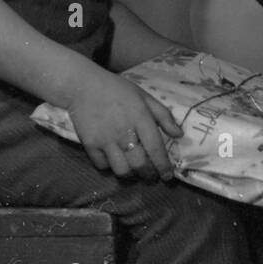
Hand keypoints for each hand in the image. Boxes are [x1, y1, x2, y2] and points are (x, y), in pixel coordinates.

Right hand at [66, 66, 179, 180]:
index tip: (168, 176)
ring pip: (121, 170)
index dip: (163, 166)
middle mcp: (123, 131)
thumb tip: (179, 134)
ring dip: (131, 174)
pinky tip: (116, 162)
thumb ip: (163, 116)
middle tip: (152, 176)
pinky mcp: (90, 144)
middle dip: (149, 175)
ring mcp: (105, 140)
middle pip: (139, 164)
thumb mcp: (144, 96)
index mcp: (140, 117)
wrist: (83, 86)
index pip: (155, 148)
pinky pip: (103, 165)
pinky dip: (111, 168)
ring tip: (135, 172)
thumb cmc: (117, 90)